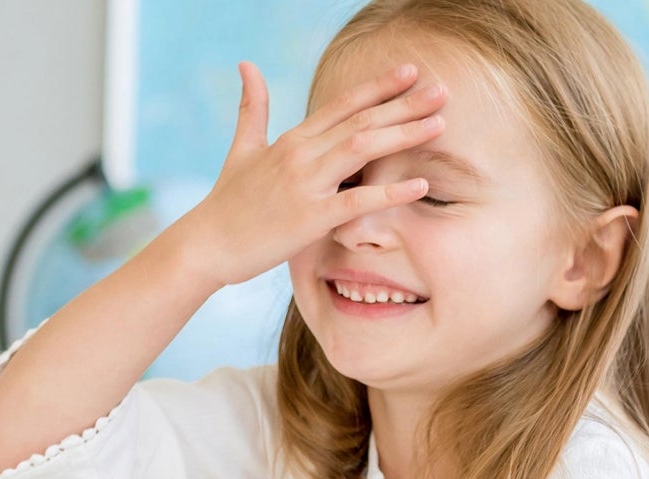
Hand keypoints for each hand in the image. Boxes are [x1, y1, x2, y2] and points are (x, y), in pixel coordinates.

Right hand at [166, 61, 446, 286]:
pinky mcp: (309, 218)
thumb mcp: (242, 148)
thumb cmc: (227, 201)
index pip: (342, 105)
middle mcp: (301, 155)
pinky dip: (390, 191)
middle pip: (361, 121)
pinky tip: (421, 185)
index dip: (378, 87)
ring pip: (362, 149)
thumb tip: (247, 64)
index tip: (410, 72)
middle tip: (443, 91)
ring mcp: (305, 185)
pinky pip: (357, 201)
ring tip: (440, 124)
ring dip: (404, 135)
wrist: (205, 244)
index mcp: (292, 140)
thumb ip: (252, 107)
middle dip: (404, 104)